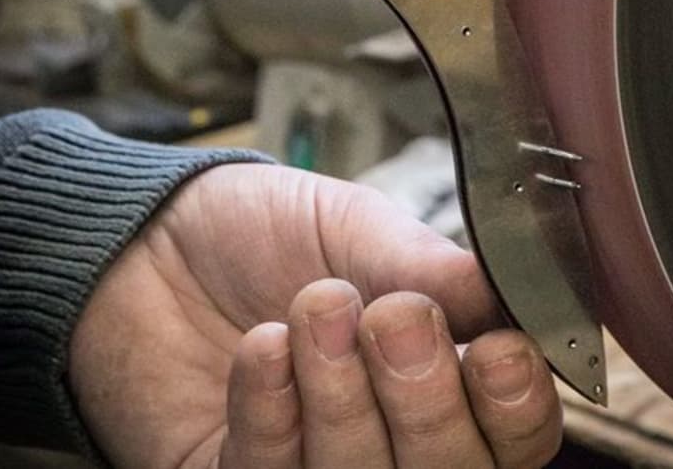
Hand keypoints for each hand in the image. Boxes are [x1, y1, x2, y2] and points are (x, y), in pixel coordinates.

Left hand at [69, 165, 562, 467]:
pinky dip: (269, 408)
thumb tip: (513, 295)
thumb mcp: (360, 228)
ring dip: (340, 394)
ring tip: (316, 306)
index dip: (515, 406)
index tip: (493, 351)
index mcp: (442, 372)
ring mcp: (317, 466)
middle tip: (392, 317)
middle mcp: (390, 435)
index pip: (513, 430)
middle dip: (425, 400)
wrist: (157, 239)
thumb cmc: (268, 229)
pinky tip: (262, 347)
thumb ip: (434, 269)